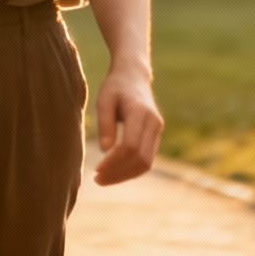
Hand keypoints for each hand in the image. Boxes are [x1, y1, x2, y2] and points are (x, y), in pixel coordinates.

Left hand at [92, 66, 161, 185]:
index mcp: (140, 112)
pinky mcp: (156, 136)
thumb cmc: (115, 87)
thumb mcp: (104, 99)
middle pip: (140, 159)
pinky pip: (147, 159)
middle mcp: (154, 122)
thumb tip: (104, 150)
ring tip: (103, 179)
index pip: (130, 146)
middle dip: (119, 173)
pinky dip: (131, 170)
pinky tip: (113, 172)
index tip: (96, 169)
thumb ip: (104, 123)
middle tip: (97, 179)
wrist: (134, 76)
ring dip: (125, 175)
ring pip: (146, 163)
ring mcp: (158, 130)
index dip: (114, 162)